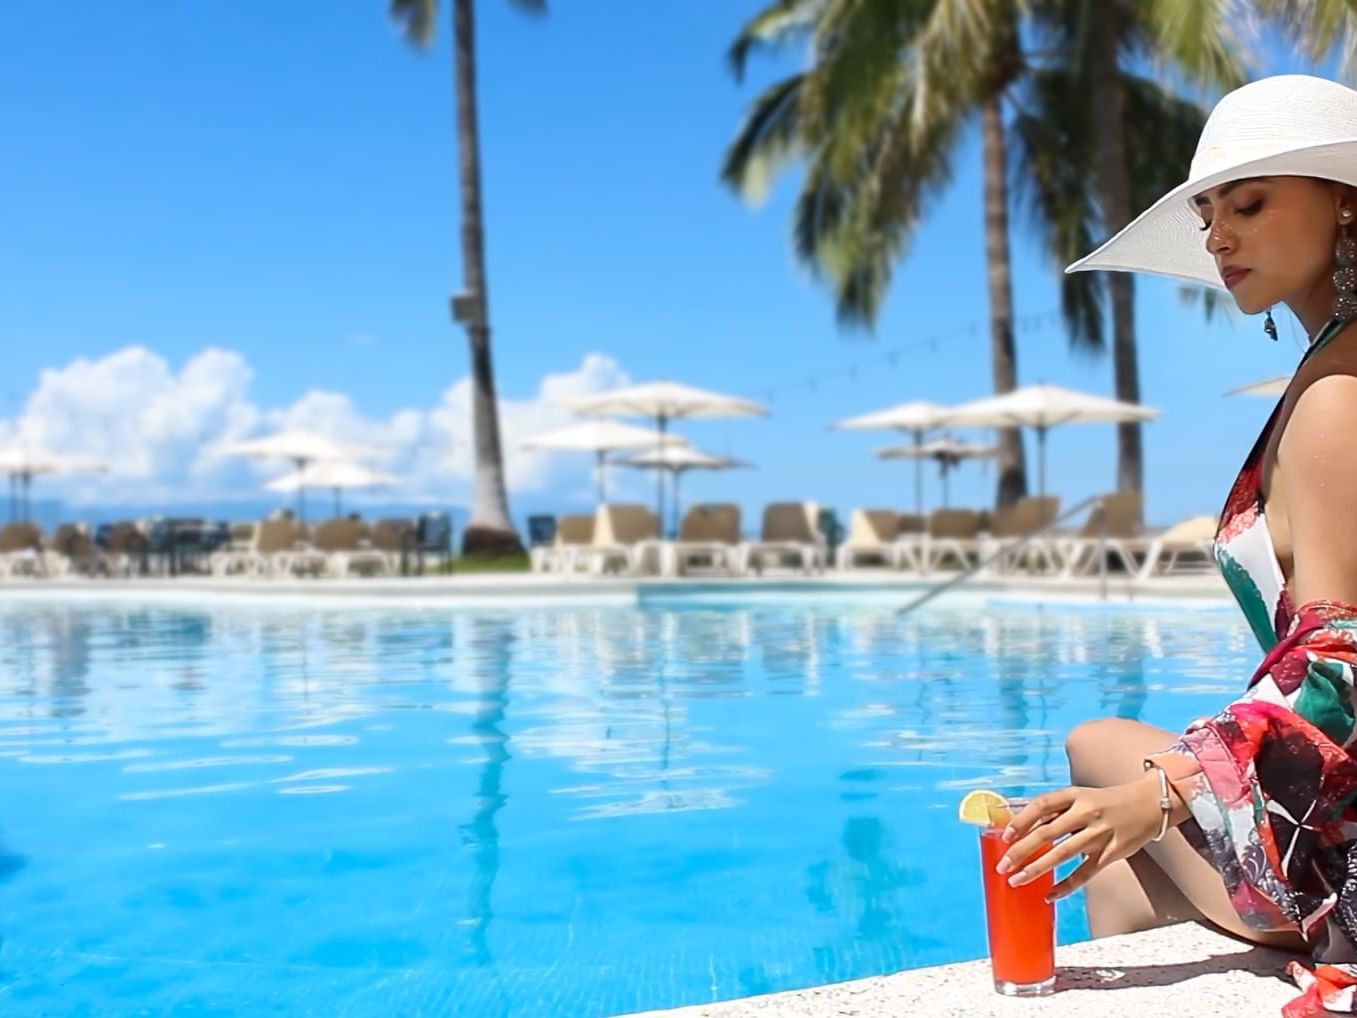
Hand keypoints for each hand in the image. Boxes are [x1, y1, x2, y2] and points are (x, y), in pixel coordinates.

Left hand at [994, 773, 1166, 901]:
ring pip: (1062, 854)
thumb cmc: (1106, 801)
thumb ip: (1055, 810)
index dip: (1021, 820)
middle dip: (1021, 851)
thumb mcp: (1080, 796)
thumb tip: (1022, 824)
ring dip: (1036, 869)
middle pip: (1047, 833)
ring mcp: (1099, 834)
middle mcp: (1086, 813)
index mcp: (1074, 795)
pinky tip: (1050, 895)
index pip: (1041, 805)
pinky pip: (1085, 873)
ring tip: (1016, 880)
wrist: (1149, 804)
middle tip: (1002, 866)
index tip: (1005, 835)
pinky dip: (1066, 885)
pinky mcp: (1111, 853)